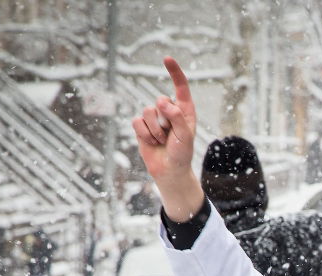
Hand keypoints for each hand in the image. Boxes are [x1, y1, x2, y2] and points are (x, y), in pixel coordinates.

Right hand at [130, 57, 203, 220]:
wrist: (169, 170)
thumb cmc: (182, 153)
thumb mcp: (185, 136)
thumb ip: (176, 117)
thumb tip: (162, 101)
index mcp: (184, 110)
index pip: (180, 86)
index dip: (174, 72)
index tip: (167, 59)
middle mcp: (169, 110)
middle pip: (159, 101)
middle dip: (164, 121)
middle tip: (170, 136)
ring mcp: (154, 117)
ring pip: (147, 112)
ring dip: (155, 130)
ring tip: (162, 141)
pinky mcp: (142, 126)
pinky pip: (137, 122)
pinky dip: (144, 134)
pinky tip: (151, 142)